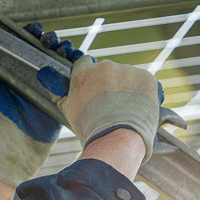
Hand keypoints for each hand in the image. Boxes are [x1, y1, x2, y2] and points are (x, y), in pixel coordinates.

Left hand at [0, 24, 85, 186]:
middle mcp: (34, 75)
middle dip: (52, 40)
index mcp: (15, 70)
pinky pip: (75, 80)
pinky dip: (79, 69)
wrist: (15, 151)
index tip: (36, 28)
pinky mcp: (63, 99)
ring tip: (67, 49)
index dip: (32, 34)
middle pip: (47, 50)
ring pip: (62, 61)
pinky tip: (80, 62)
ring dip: (67, 51)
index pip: (25, 45)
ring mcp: (50, 86)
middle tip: (52, 40)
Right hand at [43, 55, 163, 164]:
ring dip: (128, 88)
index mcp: (83, 73)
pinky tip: (139, 108)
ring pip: (127, 76)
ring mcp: (126, 70)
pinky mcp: (145, 76)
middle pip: (108, 70)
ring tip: (127, 109)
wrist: (117, 137)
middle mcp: (104, 66)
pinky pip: (144, 82)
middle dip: (111, 83)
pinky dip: (144, 92)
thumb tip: (54, 91)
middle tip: (113, 104)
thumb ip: (63, 96)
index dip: (91, 75)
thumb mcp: (69, 112)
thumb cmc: (91, 128)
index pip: (85, 62)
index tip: (96, 85)